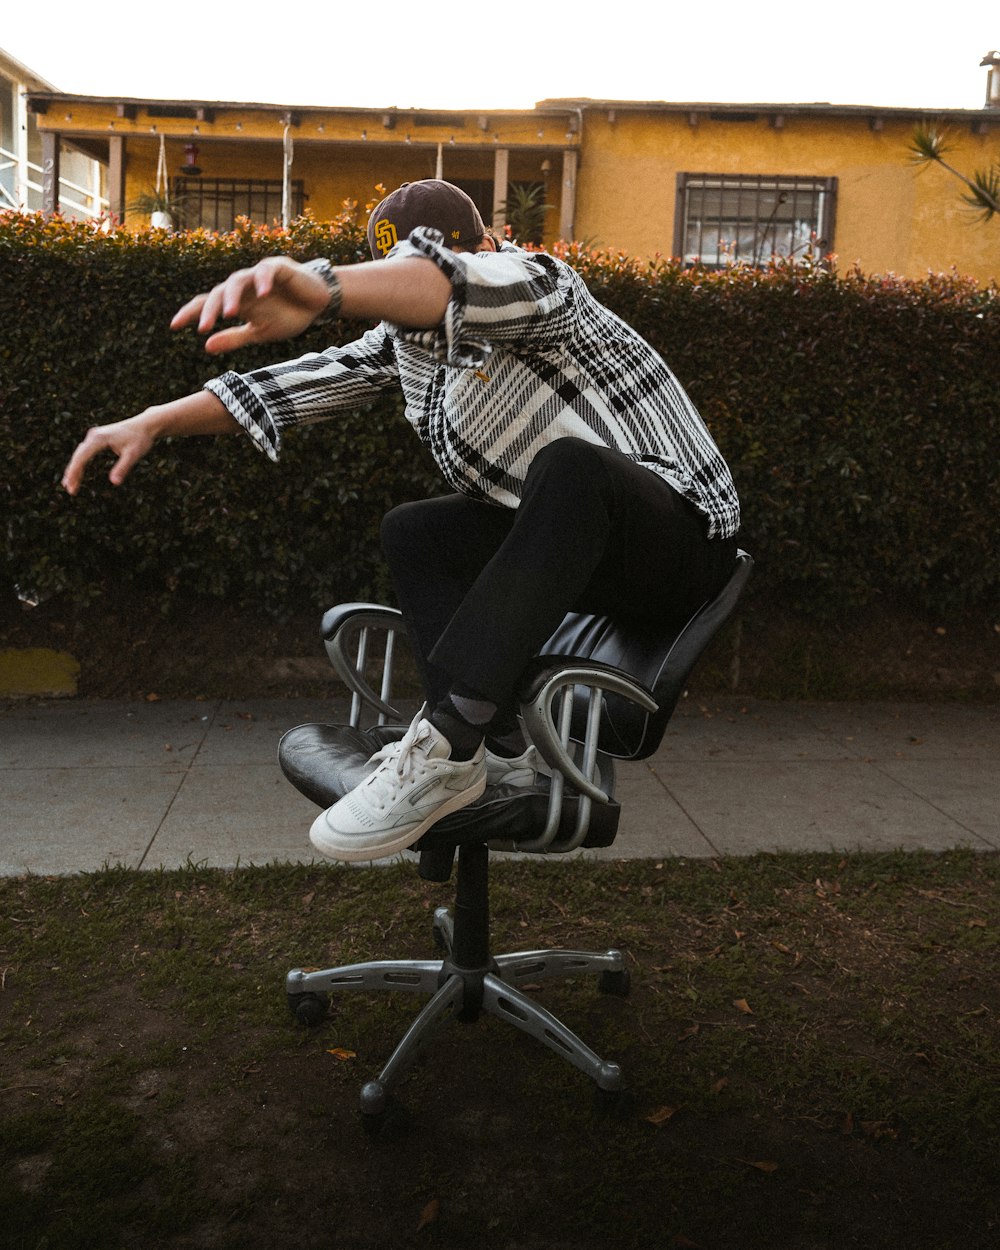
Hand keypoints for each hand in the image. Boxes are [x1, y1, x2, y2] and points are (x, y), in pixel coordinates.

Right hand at [61, 412, 157, 495]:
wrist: (145, 425)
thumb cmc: (141, 439)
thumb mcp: (134, 455)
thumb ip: (123, 467)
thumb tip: (115, 482)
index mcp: (99, 438)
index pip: (82, 456)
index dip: (75, 470)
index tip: (70, 484)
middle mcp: (94, 435)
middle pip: (78, 455)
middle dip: (72, 472)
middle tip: (70, 490)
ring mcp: (94, 436)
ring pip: (80, 454)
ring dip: (74, 469)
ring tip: (70, 486)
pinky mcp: (97, 438)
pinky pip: (85, 452)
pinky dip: (80, 463)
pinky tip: (77, 474)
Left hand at [171, 256, 331, 352]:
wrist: (318, 304)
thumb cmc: (289, 316)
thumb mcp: (259, 333)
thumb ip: (234, 338)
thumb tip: (206, 347)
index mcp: (236, 301)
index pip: (207, 304)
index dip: (190, 313)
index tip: (174, 327)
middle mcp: (242, 286)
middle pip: (218, 293)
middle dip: (209, 310)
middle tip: (203, 327)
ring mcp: (258, 275)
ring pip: (237, 280)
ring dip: (232, 296)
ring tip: (230, 314)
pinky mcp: (278, 267)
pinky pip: (265, 270)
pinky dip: (263, 280)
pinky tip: (262, 293)